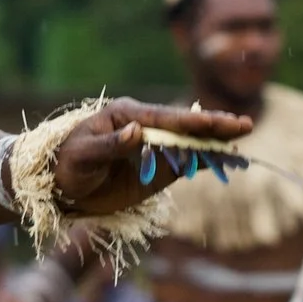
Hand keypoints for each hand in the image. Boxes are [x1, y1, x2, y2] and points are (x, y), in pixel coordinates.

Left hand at [49, 99, 253, 217]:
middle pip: (184, 126)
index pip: (164, 118)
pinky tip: (227, 159)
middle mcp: (145, 127)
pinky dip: (207, 161)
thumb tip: (137, 131)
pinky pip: (186, 163)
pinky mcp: (158, 169)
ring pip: (191, 143)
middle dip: (213, 125)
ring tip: (243, 136)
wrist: (59, 186)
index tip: (212, 122)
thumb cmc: (65, 164)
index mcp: (126, 115)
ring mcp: (154, 148)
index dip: (190, 120)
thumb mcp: (82, 155)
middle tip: (243, 124)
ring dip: (216, 142)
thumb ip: (110, 145)